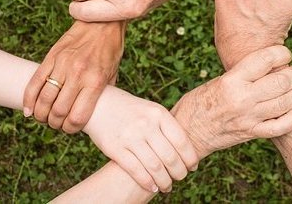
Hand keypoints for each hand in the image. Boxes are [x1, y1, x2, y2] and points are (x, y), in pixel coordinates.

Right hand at [22, 21, 123, 132]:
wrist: (101, 22)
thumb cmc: (110, 50)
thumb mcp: (113, 74)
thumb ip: (102, 94)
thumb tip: (95, 114)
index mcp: (95, 82)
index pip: (77, 117)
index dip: (70, 129)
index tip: (70, 129)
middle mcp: (78, 74)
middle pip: (58, 111)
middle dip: (55, 123)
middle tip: (56, 124)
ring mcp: (62, 65)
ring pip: (44, 99)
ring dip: (41, 114)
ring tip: (43, 118)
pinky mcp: (51, 57)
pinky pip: (35, 81)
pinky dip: (28, 99)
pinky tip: (29, 110)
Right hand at [83, 86, 198, 192]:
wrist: (98, 104)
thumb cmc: (131, 110)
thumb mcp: (151, 110)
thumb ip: (166, 127)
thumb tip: (186, 152)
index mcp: (159, 114)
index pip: (182, 141)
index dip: (190, 158)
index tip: (192, 167)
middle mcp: (146, 125)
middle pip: (170, 157)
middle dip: (179, 173)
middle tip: (180, 178)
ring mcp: (130, 137)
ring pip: (155, 167)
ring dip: (165, 181)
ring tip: (167, 186)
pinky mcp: (115, 148)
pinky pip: (136, 170)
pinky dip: (147, 182)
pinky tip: (153, 187)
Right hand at [171, 46, 291, 157]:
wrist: (187, 132)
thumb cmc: (199, 102)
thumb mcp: (218, 81)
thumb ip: (243, 74)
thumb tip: (270, 65)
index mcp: (231, 80)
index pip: (266, 59)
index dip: (282, 53)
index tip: (285, 54)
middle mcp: (242, 99)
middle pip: (282, 81)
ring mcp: (249, 118)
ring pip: (287, 102)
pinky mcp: (252, 133)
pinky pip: (282, 126)